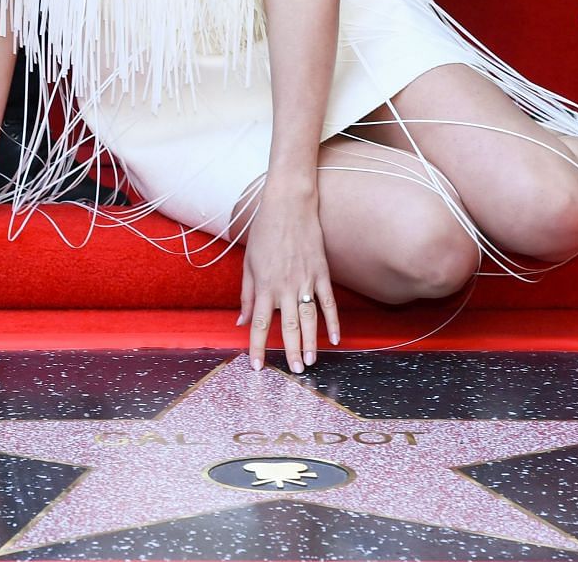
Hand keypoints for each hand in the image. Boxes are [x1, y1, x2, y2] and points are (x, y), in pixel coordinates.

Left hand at [238, 187, 339, 373]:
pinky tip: (335, 339)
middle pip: (289, 326)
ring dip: (311, 342)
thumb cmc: (265, 232)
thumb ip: (247, 295)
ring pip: (310, 319)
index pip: (261, 324)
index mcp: (265, 285)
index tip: (258, 366)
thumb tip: (242, 321)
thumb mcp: (249, 263)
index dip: (258, 347)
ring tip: (311, 362)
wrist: (289, 204)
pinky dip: (333, 321)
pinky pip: (328, 302)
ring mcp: (306, 280)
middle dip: (290, 351)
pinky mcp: (322, 273)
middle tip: (293, 372)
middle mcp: (285, 286)